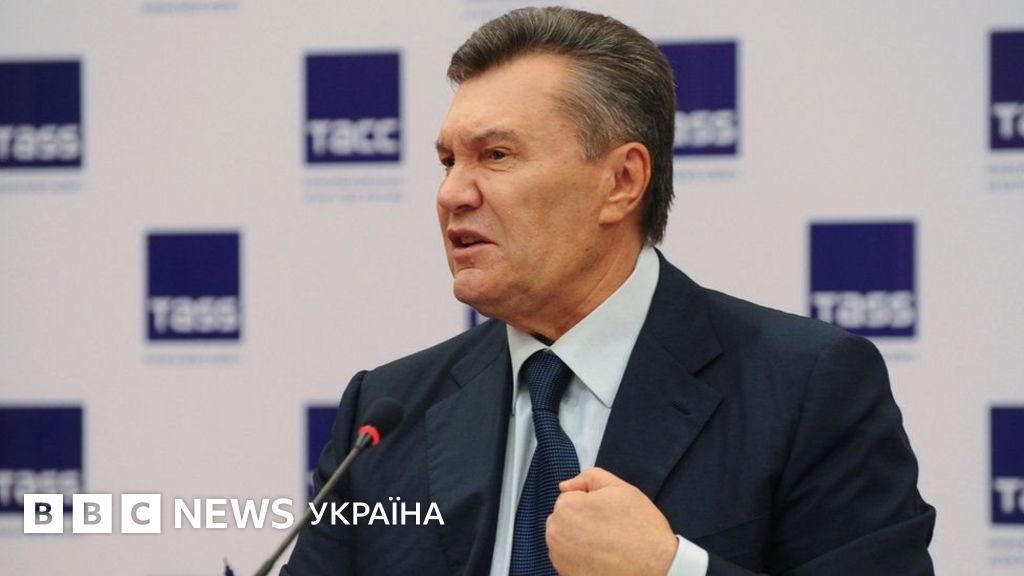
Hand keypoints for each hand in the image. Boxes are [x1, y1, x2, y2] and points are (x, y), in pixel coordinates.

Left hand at [546, 467, 677, 575]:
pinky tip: (602, 558)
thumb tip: (565, 486)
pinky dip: (581, 558)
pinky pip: (569, 559)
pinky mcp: (566, 575)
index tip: (607, 513)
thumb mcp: (621, 488)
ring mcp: (559, 558)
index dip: (590, 503)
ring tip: (607, 544)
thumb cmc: (641, 528)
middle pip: (563, 518)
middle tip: (608, 529)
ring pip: (564, 539)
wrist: (657, 567)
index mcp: (567, 508)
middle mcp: (556, 534)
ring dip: (579, 539)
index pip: (570, 497)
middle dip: (581, 520)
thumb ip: (590, 478)